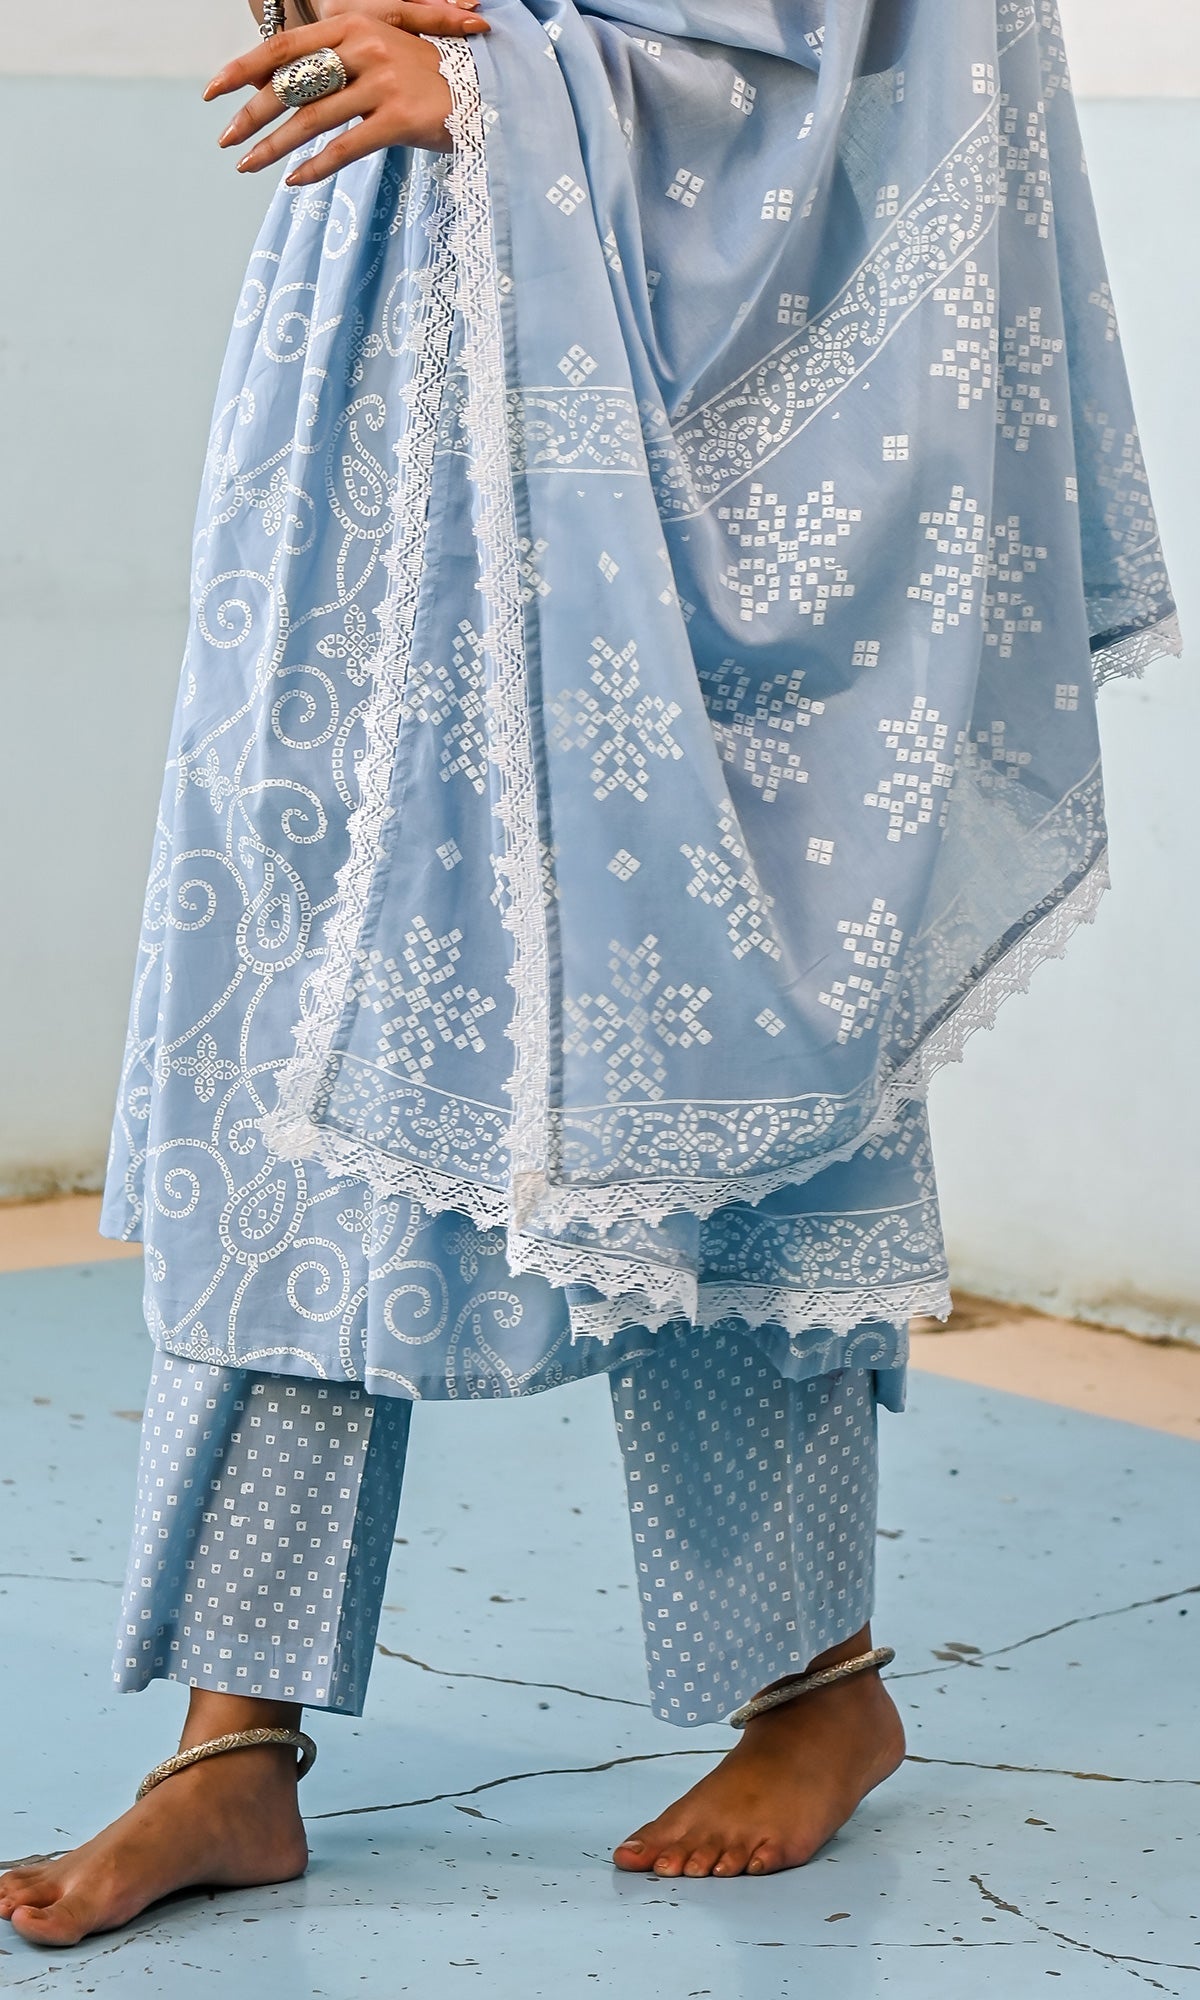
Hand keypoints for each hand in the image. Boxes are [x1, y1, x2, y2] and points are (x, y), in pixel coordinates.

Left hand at [205, 4, 489, 183]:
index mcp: (353, 25)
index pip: (285, 47)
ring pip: (312, 118)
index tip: (213, 92)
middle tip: (226, 139)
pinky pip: (345, 147)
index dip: (243, 69)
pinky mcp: (398, 118)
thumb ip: (337, 62)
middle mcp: (364, 47)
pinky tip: (294, 181)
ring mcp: (382, 82)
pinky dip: (316, 166)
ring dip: (274, 147)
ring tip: (248, 166)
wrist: (487, 94)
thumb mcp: (382, 53)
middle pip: (293, 84)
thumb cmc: (428, 78)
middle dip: (252, 115)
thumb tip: (282, 85)